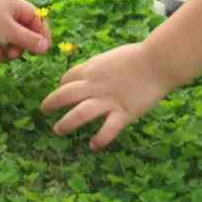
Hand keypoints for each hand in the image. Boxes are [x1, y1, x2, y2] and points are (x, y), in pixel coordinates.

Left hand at [0, 0, 50, 60]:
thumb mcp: (10, 30)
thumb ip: (29, 39)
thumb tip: (46, 47)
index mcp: (16, 7)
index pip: (37, 19)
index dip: (42, 33)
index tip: (44, 48)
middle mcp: (8, 17)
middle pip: (27, 34)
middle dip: (25, 45)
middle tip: (19, 50)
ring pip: (15, 45)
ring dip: (13, 52)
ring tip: (6, 53)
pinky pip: (3, 51)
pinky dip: (1, 55)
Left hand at [40, 42, 171, 149]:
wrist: (158, 61)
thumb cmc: (138, 56)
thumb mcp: (110, 57)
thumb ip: (96, 67)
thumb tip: (85, 74)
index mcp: (92, 69)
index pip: (68, 78)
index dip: (62, 86)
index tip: (61, 93)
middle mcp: (95, 85)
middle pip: (65, 94)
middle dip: (51, 103)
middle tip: (44, 110)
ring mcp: (108, 100)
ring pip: (80, 113)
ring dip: (66, 123)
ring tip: (58, 130)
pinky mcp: (124, 113)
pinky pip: (108, 130)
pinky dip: (99, 139)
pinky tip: (93, 145)